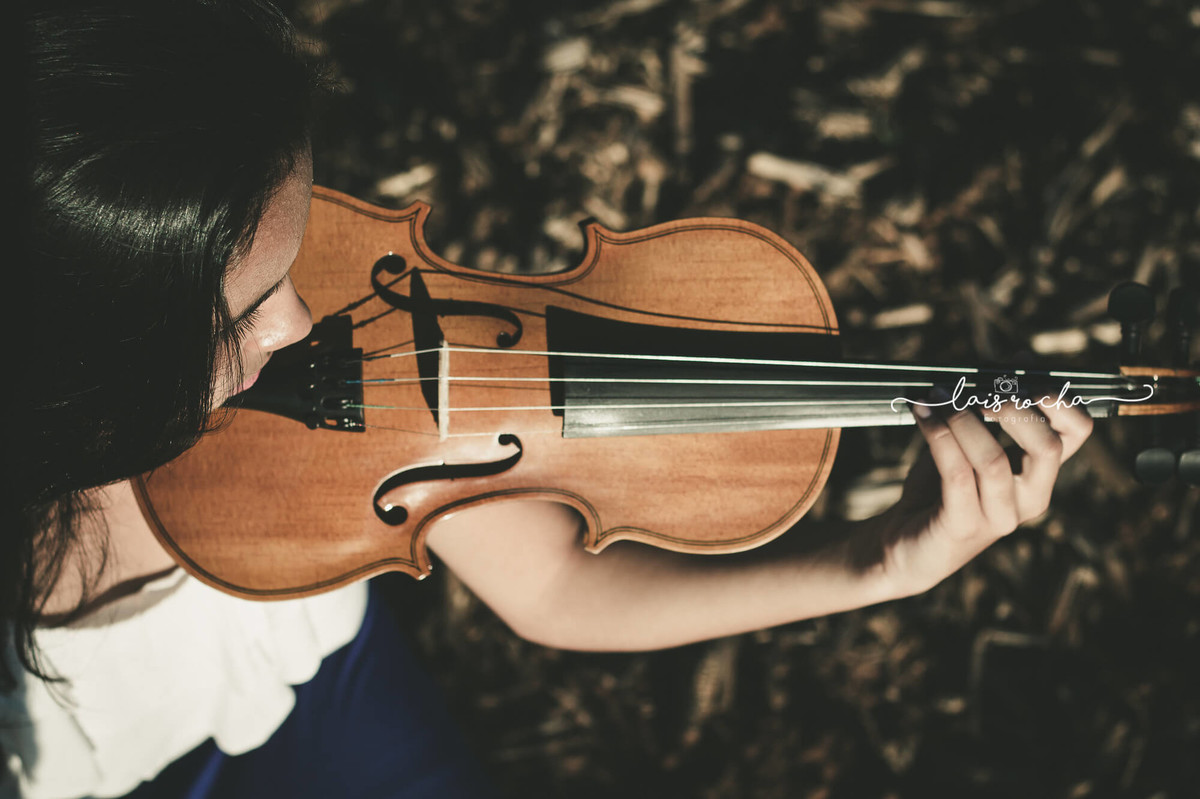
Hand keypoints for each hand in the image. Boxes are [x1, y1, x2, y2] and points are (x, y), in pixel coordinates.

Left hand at [850, 397, 1093, 598]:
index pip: (1078, 430)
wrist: (903, 543)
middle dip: (1009, 406)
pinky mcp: (964, 527)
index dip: (1055, 396)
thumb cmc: (939, 487)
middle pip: (1047, 445)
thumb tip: (1021, 356)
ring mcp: (1000, 517)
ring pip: (994, 459)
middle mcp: (1031, 497)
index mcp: (1041, 473)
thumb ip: (995, 404)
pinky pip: (957, 474)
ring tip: (936, 397)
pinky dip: (938, 435)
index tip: (1013, 373)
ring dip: (961, 419)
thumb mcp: (970, 439)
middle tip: (971, 388)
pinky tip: (922, 413)